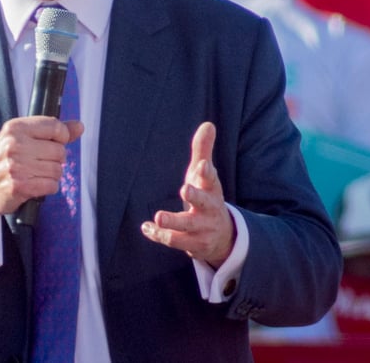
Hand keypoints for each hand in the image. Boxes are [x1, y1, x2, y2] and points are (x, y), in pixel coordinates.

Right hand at [0, 116, 82, 231]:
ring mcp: (17, 166)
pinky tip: (35, 185)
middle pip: (59, 151)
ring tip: (35, 175)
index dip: (61, 137)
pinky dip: (48, 187)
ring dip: (51, 175)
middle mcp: (15, 144)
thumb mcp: (21, 138)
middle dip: (54, 160)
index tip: (55, 143)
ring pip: (57, 169)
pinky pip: (52, 185)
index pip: (54, 126)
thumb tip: (79, 126)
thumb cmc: (3, 160)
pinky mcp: (20, 186)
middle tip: (39, 163)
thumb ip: (51, 131)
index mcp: (15, 128)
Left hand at [141, 122, 235, 268]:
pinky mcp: (192, 245)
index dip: (206, 172)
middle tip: (185, 189)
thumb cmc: (207, 197)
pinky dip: (159, 235)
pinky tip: (146, 227)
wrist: (223, 237)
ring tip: (158, 216)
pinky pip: (174, 241)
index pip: (211, 179)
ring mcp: (202, 229)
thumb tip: (208, 124)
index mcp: (212, 190)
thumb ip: (203, 150)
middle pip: (203, 203)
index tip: (202, 165)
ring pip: (186, 227)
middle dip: (195, 196)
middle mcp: (209, 209)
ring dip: (173, 222)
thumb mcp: (205, 175)